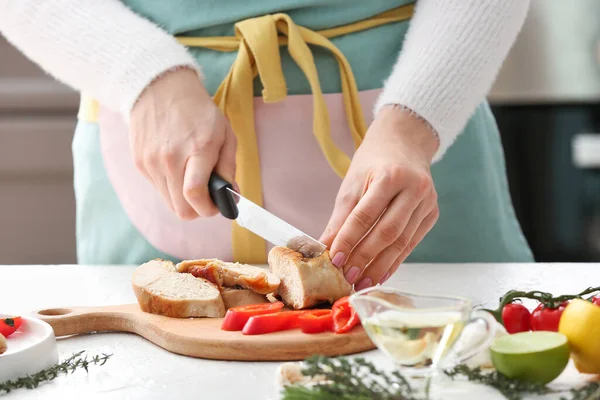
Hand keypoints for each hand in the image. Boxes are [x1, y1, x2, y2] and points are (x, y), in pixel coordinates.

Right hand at [130, 67, 236, 219]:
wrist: (159, 88)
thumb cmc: (198, 112)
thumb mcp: (224, 133)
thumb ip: (229, 167)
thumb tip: (231, 196)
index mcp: (197, 148)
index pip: (195, 193)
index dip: (208, 209)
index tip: (217, 206)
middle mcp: (170, 158)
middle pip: (182, 209)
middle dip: (198, 210)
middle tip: (207, 197)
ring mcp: (151, 162)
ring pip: (169, 203)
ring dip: (184, 199)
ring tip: (192, 179)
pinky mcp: (140, 163)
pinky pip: (158, 189)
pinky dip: (171, 187)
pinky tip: (176, 168)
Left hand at [320, 105, 439, 289]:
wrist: (405, 143)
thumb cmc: (374, 162)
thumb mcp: (353, 182)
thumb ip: (341, 217)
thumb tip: (325, 247)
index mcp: (390, 176)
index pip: (365, 215)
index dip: (349, 239)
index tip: (335, 260)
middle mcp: (414, 189)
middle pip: (388, 232)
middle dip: (366, 258)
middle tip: (348, 277)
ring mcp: (427, 202)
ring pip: (402, 242)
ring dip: (380, 266)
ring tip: (362, 282)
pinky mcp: (432, 214)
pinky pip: (412, 243)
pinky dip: (395, 261)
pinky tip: (380, 274)